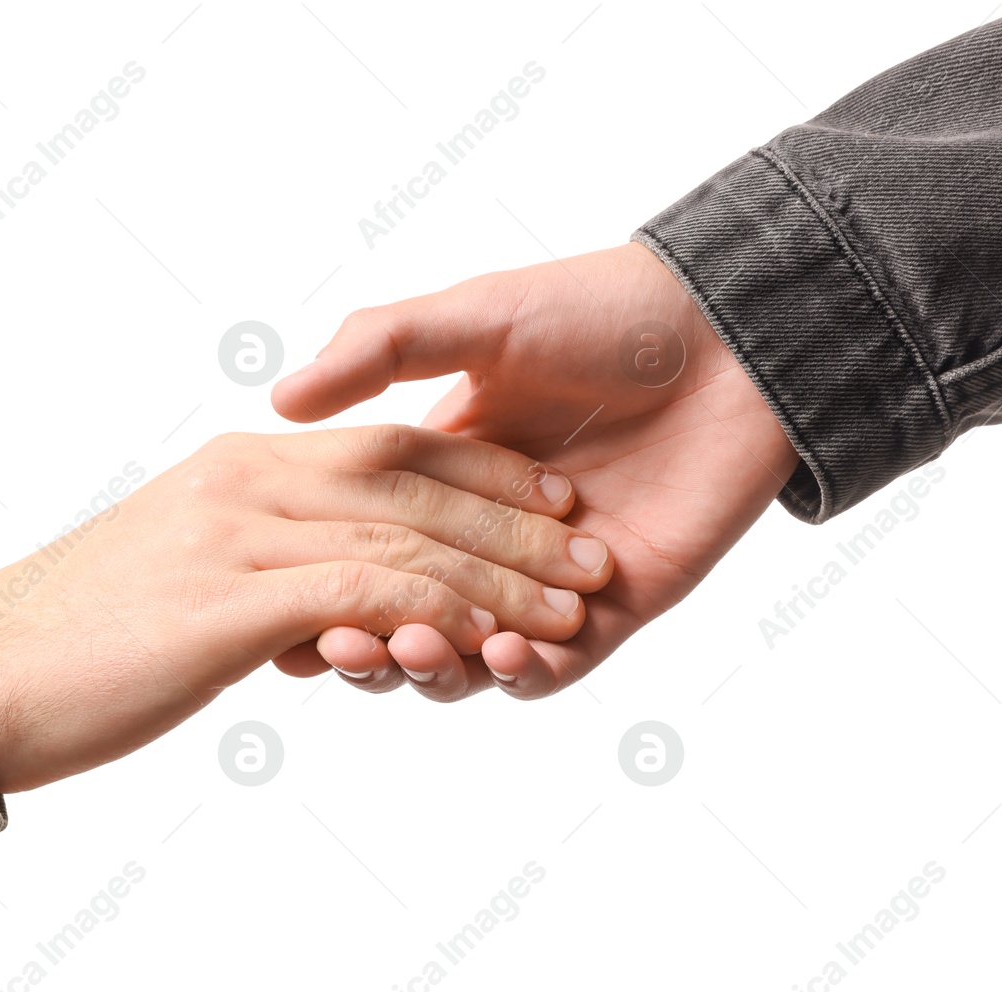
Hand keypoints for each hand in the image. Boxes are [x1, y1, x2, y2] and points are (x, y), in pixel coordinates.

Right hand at [0, 426, 611, 792]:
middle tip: (591, 558)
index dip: (482, 475)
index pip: (389, 451)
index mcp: (245, 467)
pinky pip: (368, 594)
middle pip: (415, 486)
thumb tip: (319, 603)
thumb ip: (258, 561)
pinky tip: (493, 645)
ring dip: (498, 576)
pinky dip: (440, 616)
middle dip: (515, 523)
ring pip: (405, 538)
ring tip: (571, 609)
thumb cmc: (74, 637)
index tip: (551, 503)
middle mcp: (250, 482)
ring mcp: (240, 535)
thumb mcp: (181, 579)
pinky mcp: (231, 599)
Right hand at [271, 242, 800, 700]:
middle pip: (411, 617)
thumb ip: (379, 350)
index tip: (276, 597)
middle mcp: (493, 540)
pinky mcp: (619, 607)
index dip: (320, 581)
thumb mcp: (473, 318)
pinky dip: (522, 670)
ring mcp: (553, 580)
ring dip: (435, 666)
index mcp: (446, 479)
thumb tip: (280, 396)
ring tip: (407, 646)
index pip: (367, 548)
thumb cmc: (602, 311)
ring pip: (476, 655)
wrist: (725, 333)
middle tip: (332, 649)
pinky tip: (496, 651)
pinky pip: (560, 664)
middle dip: (369, 642)